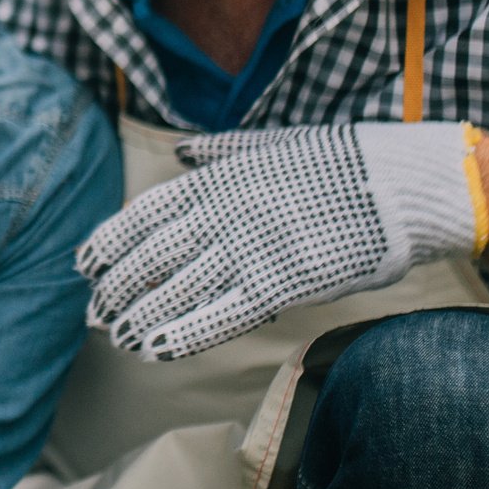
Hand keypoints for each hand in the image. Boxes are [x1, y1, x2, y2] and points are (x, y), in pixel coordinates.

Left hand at [76, 121, 481, 357]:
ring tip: (115, 336)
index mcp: (222, 177)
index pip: (149, 213)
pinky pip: (223, 312)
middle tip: (93, 311)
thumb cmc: (343, 163)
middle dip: (118, 286)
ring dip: (141, 314)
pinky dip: (185, 330)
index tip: (85, 263)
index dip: (113, 241)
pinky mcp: (284, 282)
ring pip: (180, 287)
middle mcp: (227, 211)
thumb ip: (221, 151)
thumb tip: (180, 151)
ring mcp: (253, 247)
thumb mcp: (273, 142)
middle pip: (155, 254)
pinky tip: (156, 346)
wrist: (403, 185)